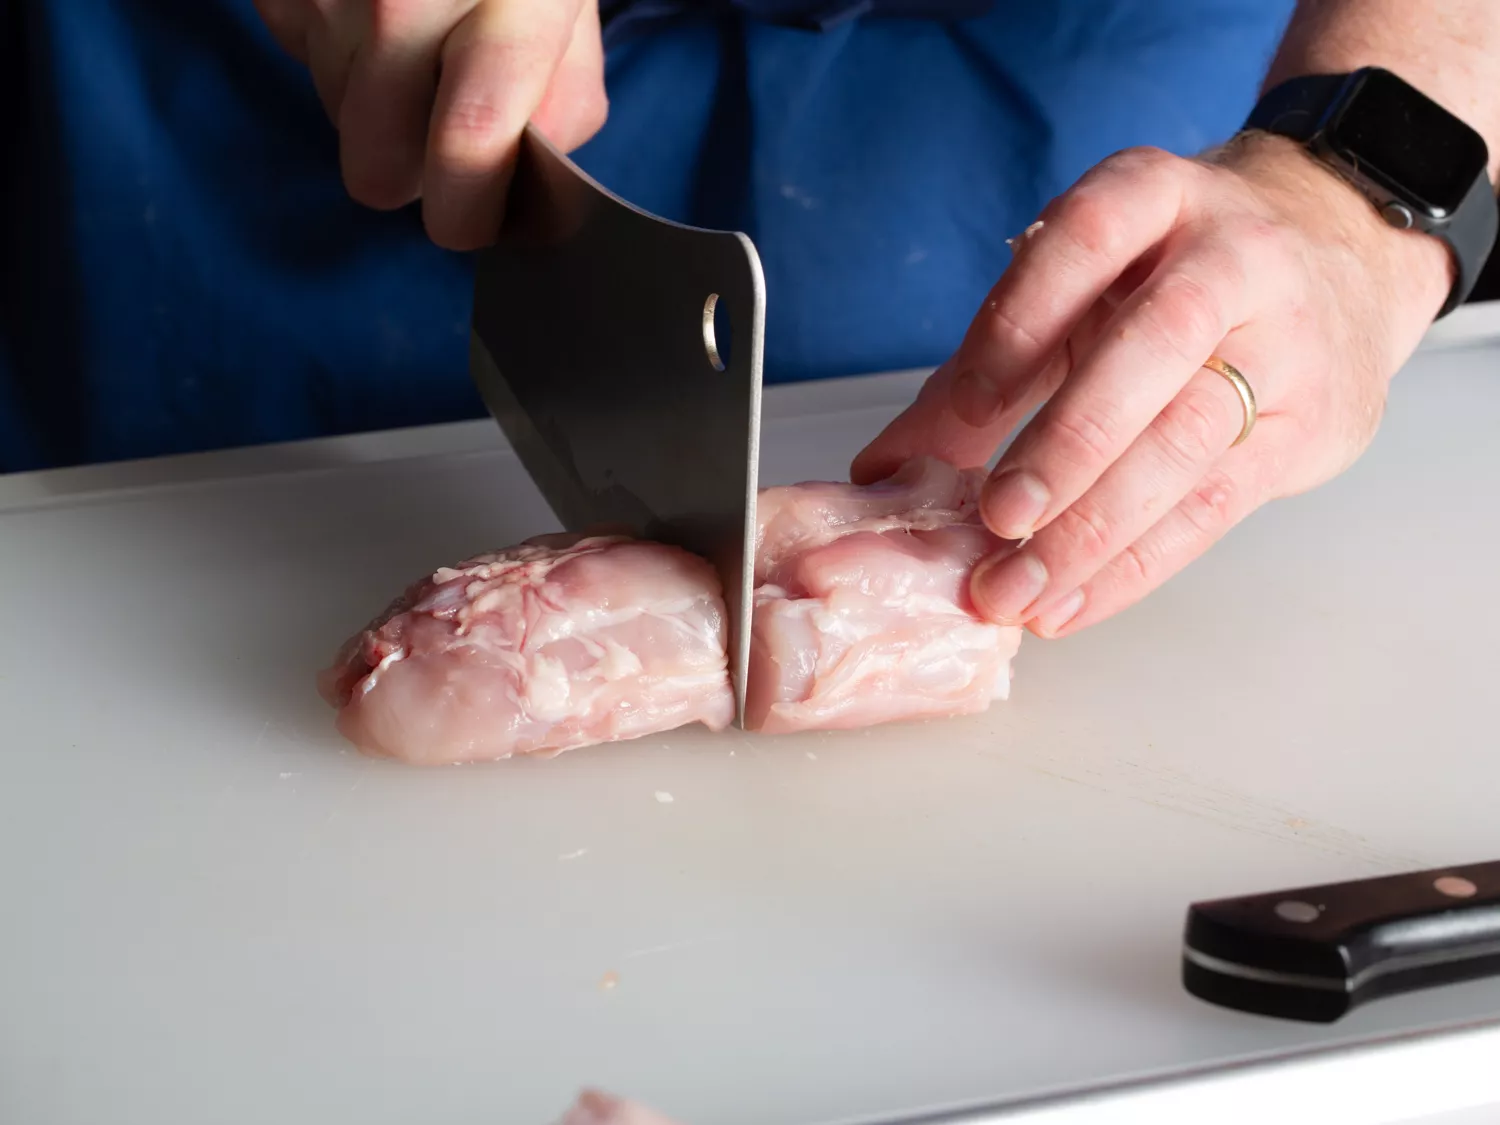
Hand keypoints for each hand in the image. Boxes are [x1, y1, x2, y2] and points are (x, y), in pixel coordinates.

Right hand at [254, 0, 606, 248]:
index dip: (464, 208)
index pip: (472, 139)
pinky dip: (331, 46)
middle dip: (407, 172)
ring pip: (336, 114)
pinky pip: (296, 53)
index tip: (464, 223)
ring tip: (409, 44)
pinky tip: (366, 9)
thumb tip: (522, 195)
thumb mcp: (568, 15)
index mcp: (514, 2)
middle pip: (379, 162)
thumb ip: (561, 106)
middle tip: (434, 137)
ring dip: (370, 103)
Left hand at [853, 133, 1452, 637]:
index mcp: (1153, 197)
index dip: (1019, 325)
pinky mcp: (1308, 428)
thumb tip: (883, 470)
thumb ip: (979, 373)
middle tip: (997, 516)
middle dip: (1068, 440)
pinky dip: (1133, 566)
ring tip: (1017, 589)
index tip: (967, 412)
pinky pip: (1215, 508)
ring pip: (1188, 438)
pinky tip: (1070, 603)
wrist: (1340, 259)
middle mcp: (1232, 256)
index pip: (1084, 243)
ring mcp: (1283, 341)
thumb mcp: (1077, 294)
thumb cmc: (1168, 280)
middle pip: (1152, 345)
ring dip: (1093, 528)